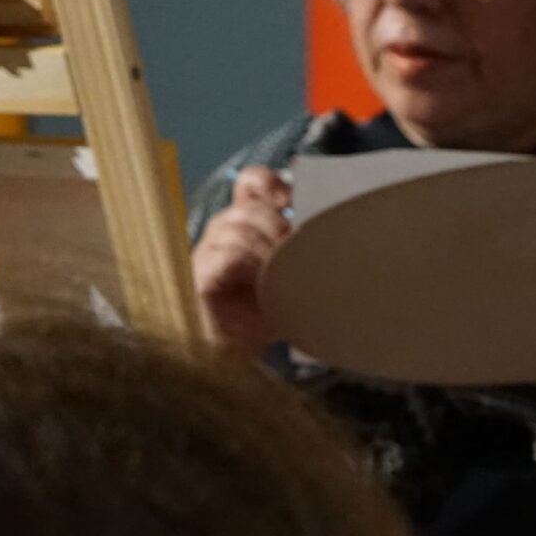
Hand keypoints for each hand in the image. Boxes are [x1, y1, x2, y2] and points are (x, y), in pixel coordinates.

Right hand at [192, 166, 292, 359]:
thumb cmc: (269, 311)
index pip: (251, 183)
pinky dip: (249, 263)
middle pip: (250, 208)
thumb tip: (335, 231)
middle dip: (279, 226)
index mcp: (248, 223)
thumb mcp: (294, 273)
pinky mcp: (199, 274)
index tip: (291, 199)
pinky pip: (226, 255)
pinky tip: (263, 280)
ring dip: (267, 248)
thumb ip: (305, 248)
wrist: (244, 352)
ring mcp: (209, 250)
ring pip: (238, 228)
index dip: (269, 183)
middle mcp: (225, 230)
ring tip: (284, 270)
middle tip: (298, 249)